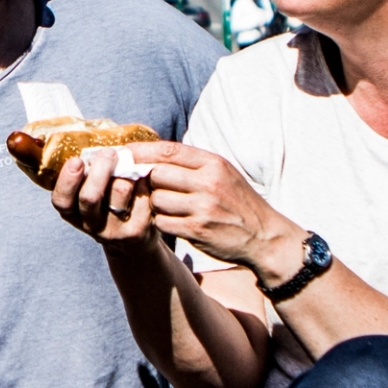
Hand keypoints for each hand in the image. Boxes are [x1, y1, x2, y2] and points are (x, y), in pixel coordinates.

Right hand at [46, 143, 176, 246]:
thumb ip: (87, 168)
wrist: (135, 240)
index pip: (61, 200)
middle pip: (90, 196)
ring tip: (130, 166)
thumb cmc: (110, 201)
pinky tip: (145, 179)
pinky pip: (142, 194)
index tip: (77, 160)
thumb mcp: (91, 190)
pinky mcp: (137, 230)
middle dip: (100, 169)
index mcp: (73, 212)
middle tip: (109, 153)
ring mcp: (113, 230)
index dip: (67, 180)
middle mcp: (90, 224)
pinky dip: (145, 180)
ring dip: (126, 171)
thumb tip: (89, 132)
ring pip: (119, 190)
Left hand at [106, 140, 289, 273]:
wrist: (264, 236)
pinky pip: (162, 222)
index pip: (168, 150)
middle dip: (146, 180)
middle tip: (144, 186)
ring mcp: (203, 207)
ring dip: (154, 204)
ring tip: (166, 207)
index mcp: (213, 164)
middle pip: (157, 174)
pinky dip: (161, 222)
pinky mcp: (197, 230)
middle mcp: (208, 183)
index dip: (141, 151)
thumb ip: (192, 164)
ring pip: (156, 199)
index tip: (123, 152)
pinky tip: (172, 221)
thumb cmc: (238, 202)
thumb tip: (152, 154)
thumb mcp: (223, 174)